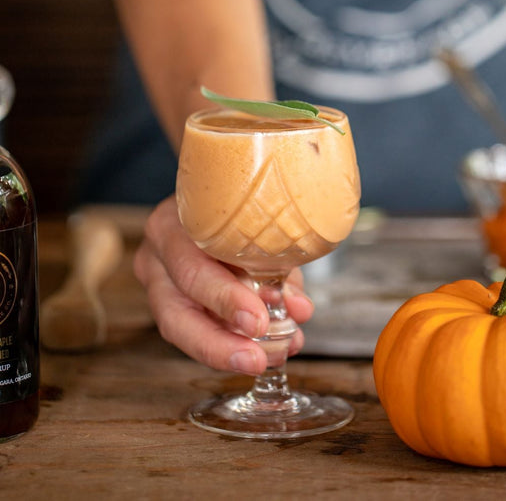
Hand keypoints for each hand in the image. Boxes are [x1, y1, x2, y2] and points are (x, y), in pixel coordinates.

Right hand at [133, 195, 313, 374]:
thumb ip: (274, 263)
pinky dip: (234, 342)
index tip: (258, 321)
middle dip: (219, 344)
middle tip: (258, 359)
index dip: (224, 300)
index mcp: (169, 227)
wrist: (215, 197)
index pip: (190, 269)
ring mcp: (159, 286)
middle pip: (175, 315)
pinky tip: (270, 347)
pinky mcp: (173, 304)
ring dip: (231, 349)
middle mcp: (156, 259)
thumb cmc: (232, 206)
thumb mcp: (252, 222)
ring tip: (274, 355)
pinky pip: (199, 331)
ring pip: (184, 331)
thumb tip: (298, 308)